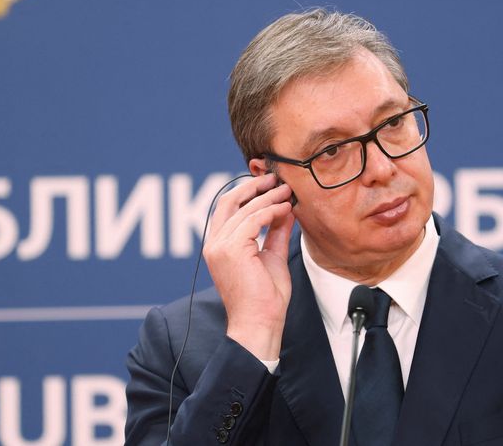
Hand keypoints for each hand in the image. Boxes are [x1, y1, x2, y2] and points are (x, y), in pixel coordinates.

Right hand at [202, 173, 295, 359]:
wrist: (260, 324)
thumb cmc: (265, 298)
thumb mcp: (272, 256)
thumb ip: (275, 232)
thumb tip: (285, 209)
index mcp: (219, 246)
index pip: (228, 208)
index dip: (248, 192)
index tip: (271, 185)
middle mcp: (214, 244)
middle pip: (229, 201)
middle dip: (254, 186)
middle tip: (277, 179)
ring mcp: (220, 247)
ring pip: (245, 209)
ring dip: (269, 197)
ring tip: (288, 192)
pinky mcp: (232, 250)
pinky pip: (253, 219)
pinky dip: (271, 210)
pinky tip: (286, 208)